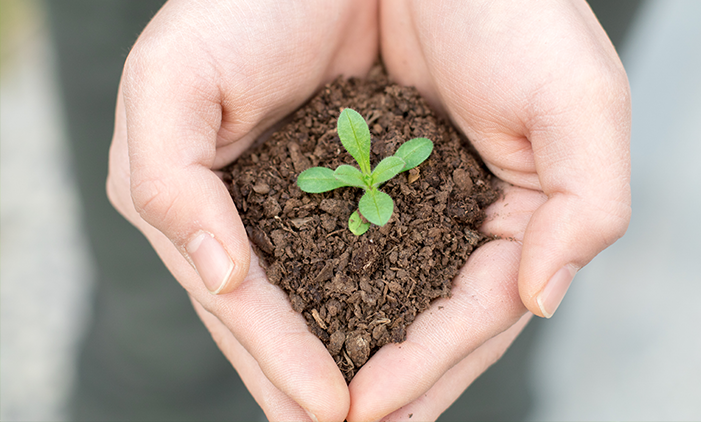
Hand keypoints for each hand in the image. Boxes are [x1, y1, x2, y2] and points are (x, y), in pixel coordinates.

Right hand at [106, 0, 377, 419]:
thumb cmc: (240, 4)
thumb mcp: (170, 82)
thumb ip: (166, 181)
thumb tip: (222, 279)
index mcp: (213, 204)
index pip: (244, 303)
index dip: (279, 359)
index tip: (326, 410)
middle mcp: (269, 213)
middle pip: (294, 318)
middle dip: (319, 381)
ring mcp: (326, 201)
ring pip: (347, 299)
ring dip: (374, 359)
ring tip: (391, 414)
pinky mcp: (384, 179)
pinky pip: (400, 255)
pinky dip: (413, 303)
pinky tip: (423, 346)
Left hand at [345, 0, 630, 419]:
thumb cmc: (517, 11)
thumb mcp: (578, 100)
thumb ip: (584, 206)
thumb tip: (539, 301)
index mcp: (519, 215)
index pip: (477, 313)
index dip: (429, 367)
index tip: (370, 410)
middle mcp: (459, 217)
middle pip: (424, 320)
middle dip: (386, 382)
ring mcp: (407, 199)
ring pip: (375, 294)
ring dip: (343, 351)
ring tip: (303, 406)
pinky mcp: (353, 171)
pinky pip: (330, 243)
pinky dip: (313, 289)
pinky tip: (288, 326)